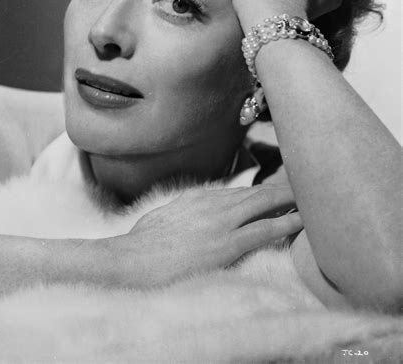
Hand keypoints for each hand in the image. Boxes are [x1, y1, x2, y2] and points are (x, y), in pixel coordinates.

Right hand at [119, 185, 302, 287]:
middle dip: (283, 188)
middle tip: (307, 183)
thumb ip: (183, 215)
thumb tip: (188, 217)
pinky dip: (286, 223)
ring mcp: (221, 222)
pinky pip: (264, 229)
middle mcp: (213, 204)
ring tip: (313, 195)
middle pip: (257, 192)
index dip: (262, 192)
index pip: (239, 192)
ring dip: (290, 199)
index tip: (279, 188)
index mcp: (198, 199)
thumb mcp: (164, 220)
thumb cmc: (140, 246)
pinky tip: (302, 220)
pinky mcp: (226, 244)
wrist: (129, 259)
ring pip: (264, 204)